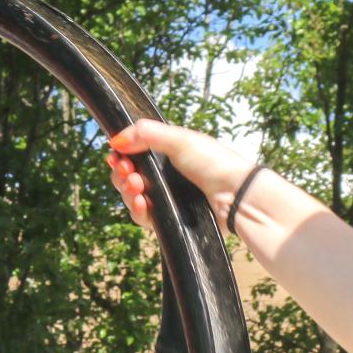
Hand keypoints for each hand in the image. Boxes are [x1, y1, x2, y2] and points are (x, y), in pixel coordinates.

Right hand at [106, 119, 256, 230]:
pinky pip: (143, 217)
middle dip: (121, 174)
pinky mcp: (169, 218)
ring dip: (127, 191)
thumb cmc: (214, 162)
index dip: (121, 156)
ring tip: (137, 187)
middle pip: (127, 177)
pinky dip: (137, 210)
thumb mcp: (180, 139)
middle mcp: (164, 176)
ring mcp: (166, 198)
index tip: (115, 155)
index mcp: (166, 154)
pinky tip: (140, 202)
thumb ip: (146, 134)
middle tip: (128, 171)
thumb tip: (116, 141)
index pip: (133, 155)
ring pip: (132, 197)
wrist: (236, 195)